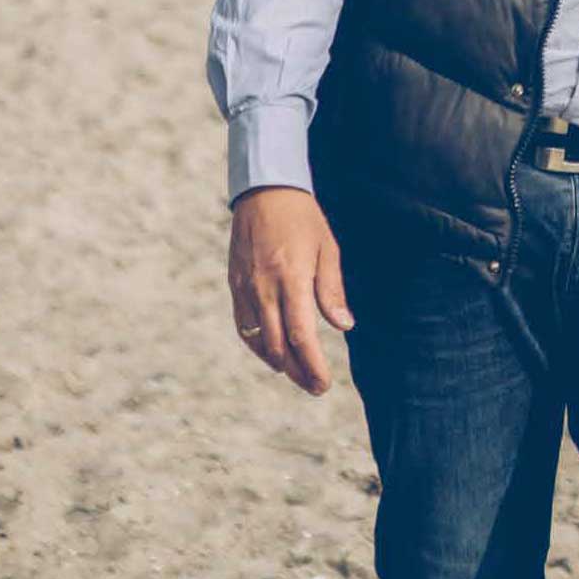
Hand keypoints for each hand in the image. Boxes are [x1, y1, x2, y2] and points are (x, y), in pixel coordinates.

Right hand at [228, 186, 352, 396]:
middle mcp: (264, 288)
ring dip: (277, 362)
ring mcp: (245, 288)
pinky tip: (272, 352)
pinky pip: (243, 325)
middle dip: (297, 371)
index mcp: (292, 279)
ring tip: (296, 373)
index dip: (313, 365)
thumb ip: (332, 291)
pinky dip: (257, 344)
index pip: (301, 336)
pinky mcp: (234, 286)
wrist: (264, 193)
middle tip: (315, 386)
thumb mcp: (328, 249)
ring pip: (257, 340)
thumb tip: (344, 326)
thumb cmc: (303, 219)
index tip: (324, 383)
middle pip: (279, 345)